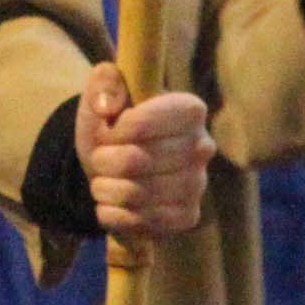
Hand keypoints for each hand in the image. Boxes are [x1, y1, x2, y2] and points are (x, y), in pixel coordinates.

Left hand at [78, 66, 211, 242]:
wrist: (115, 168)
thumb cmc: (112, 126)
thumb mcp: (101, 96)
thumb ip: (104, 83)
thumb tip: (108, 105)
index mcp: (189, 109)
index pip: (141, 124)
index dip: (113, 131)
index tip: (108, 129)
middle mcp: (203, 147)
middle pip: (133, 162)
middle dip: (103, 161)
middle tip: (101, 158)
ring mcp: (198, 185)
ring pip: (133, 194)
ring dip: (104, 188)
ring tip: (104, 179)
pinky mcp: (188, 216)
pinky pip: (139, 222)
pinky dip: (112, 213)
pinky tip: (114, 203)